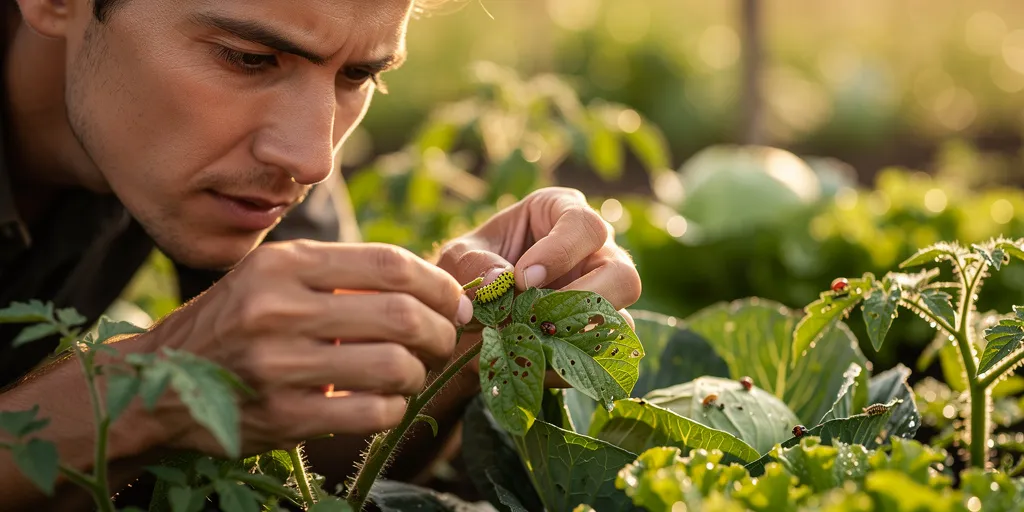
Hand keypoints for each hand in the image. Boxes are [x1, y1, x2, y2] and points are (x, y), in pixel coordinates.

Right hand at [139, 241, 473, 456]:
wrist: (158, 381)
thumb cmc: (234, 321)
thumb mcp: (275, 276)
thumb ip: (343, 274)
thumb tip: (436, 288)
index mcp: (286, 263)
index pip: (391, 264)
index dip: (439, 285)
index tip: (457, 301)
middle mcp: (281, 309)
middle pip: (402, 315)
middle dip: (442, 331)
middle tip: (446, 341)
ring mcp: (279, 365)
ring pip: (394, 366)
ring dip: (418, 372)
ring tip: (411, 372)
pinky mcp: (282, 416)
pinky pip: (371, 412)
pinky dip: (393, 408)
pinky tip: (384, 402)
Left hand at [436, 187, 641, 376]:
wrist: (467, 313)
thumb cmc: (470, 269)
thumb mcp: (459, 258)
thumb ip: (474, 264)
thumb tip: (500, 284)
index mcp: (562, 213)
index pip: (584, 225)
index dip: (560, 252)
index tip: (524, 278)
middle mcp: (595, 253)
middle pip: (623, 274)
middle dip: (582, 301)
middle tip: (536, 316)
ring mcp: (604, 297)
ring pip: (622, 321)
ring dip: (578, 338)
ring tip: (533, 342)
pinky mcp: (597, 336)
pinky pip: (602, 356)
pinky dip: (569, 365)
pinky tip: (534, 363)